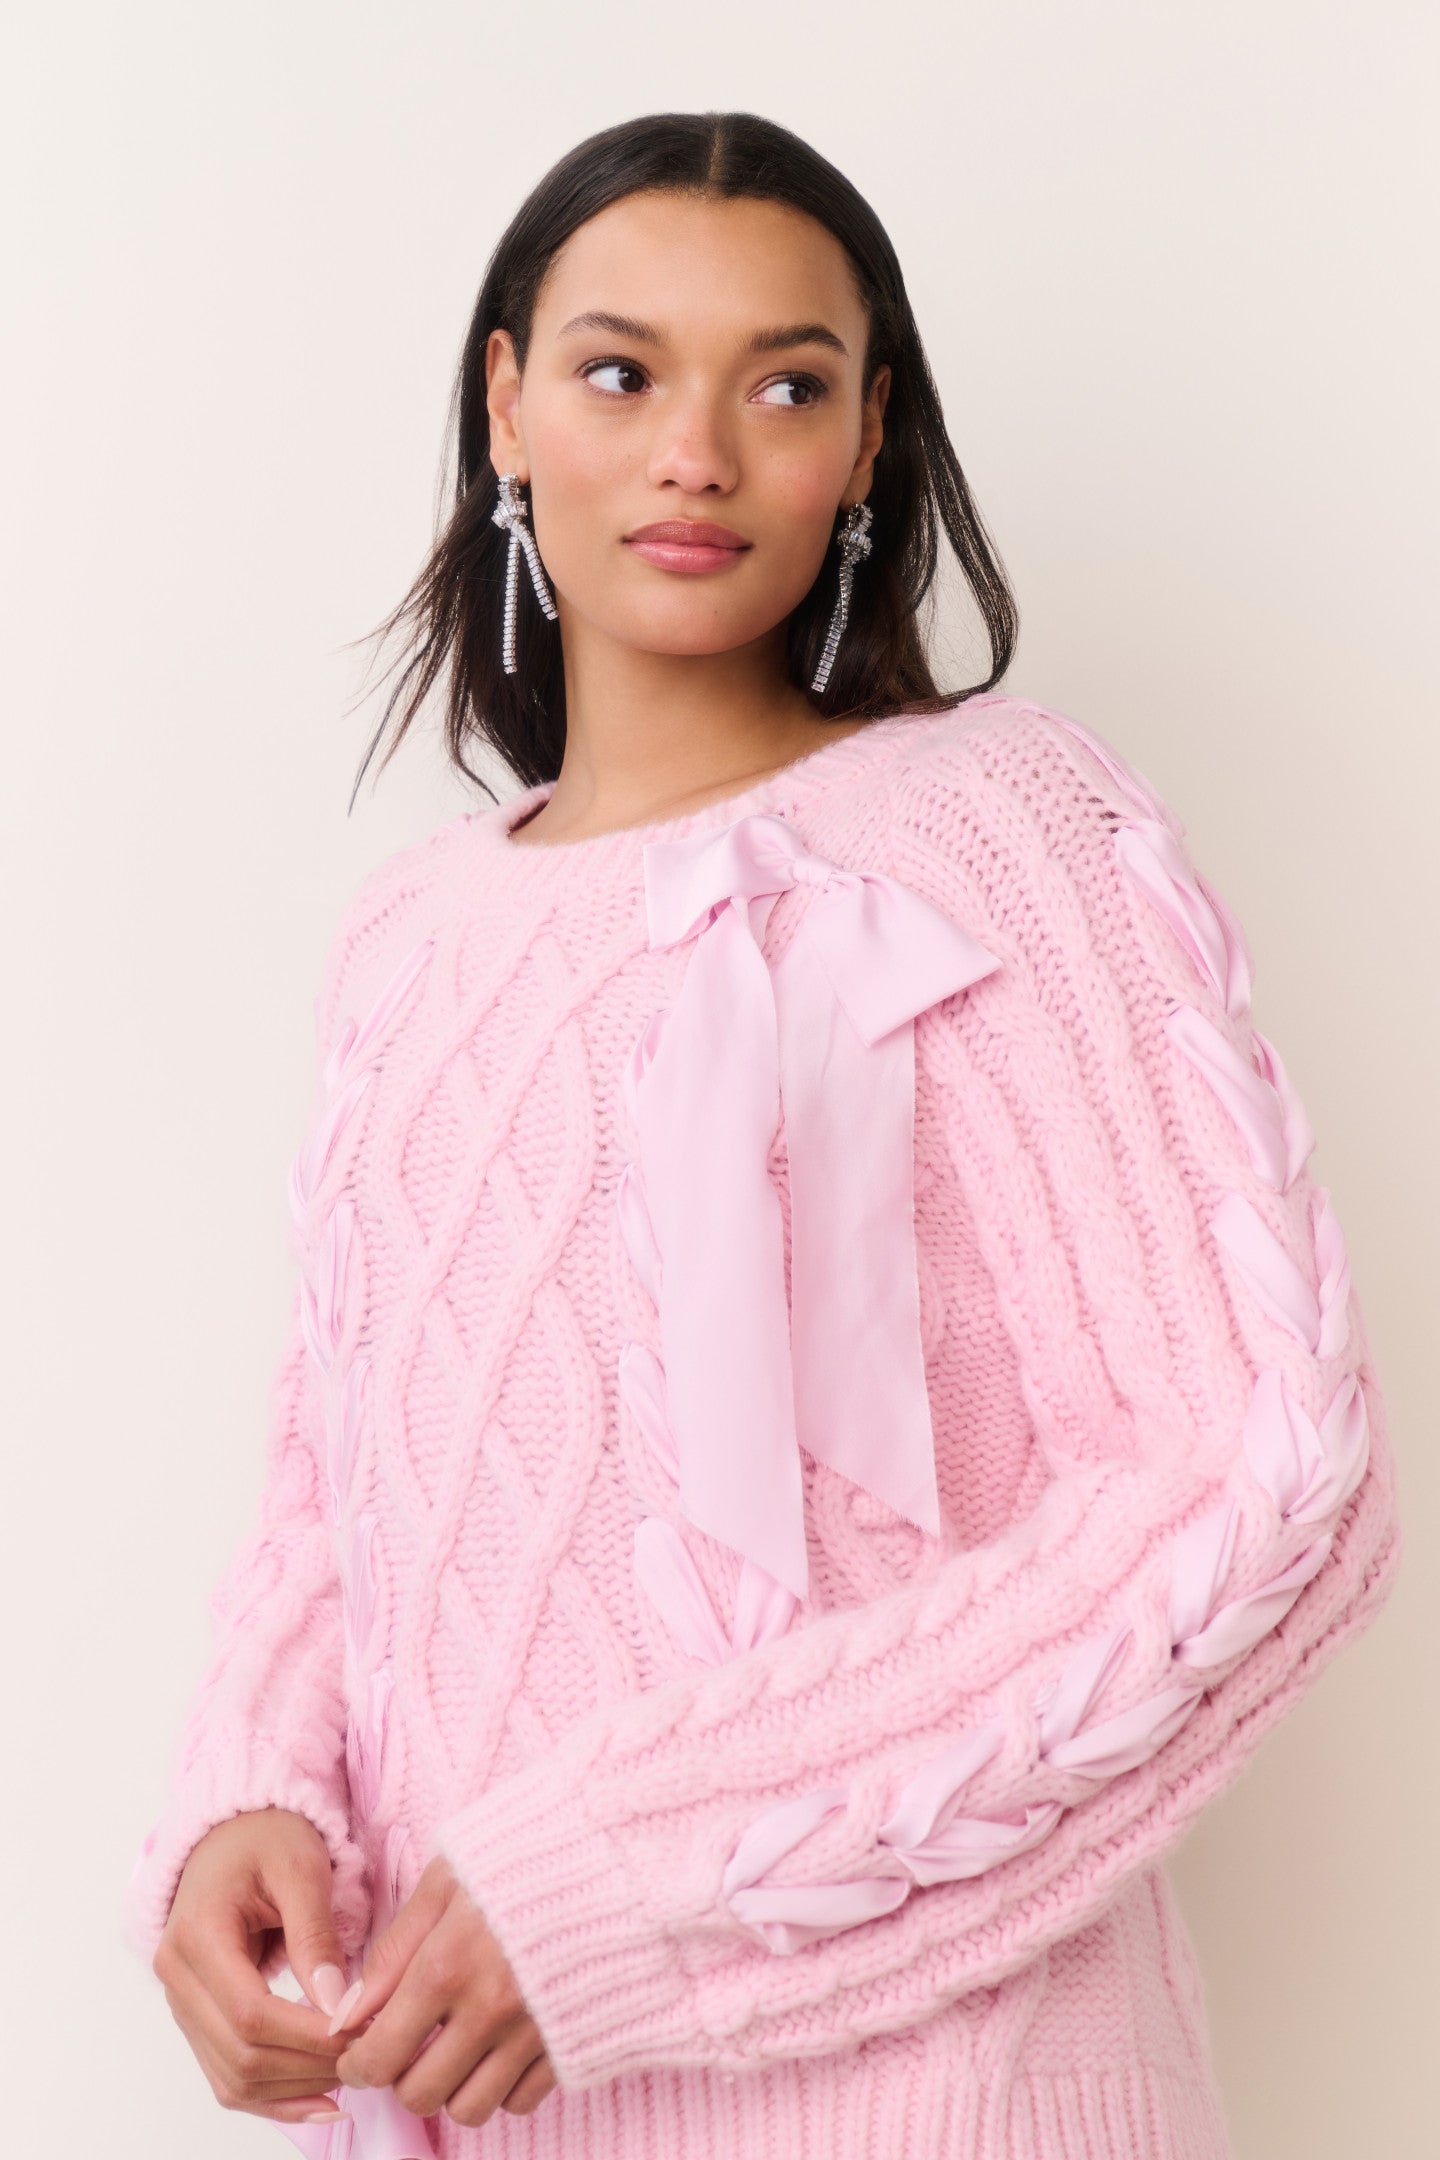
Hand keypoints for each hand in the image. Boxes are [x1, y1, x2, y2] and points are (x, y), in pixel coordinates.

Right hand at [153, 1807, 359, 2128]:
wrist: (233, 1830)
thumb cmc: (267, 1835)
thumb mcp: (300, 1866)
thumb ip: (314, 1934)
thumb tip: (339, 2007)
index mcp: (197, 1935)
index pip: (249, 2013)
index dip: (308, 2035)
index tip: (363, 2031)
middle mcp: (177, 1977)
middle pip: (240, 2055)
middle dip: (310, 2066)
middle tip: (369, 2054)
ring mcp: (183, 2003)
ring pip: (233, 2078)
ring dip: (295, 2090)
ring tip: (354, 2077)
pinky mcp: (199, 2018)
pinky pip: (229, 2076)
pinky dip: (274, 2098)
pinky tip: (323, 2103)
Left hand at [332, 1853, 556, 2127]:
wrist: (609, 1853)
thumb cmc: (519, 1857)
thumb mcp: (446, 1881)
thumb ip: (394, 1948)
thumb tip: (348, 2011)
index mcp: (447, 1967)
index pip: (380, 2056)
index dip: (358, 2065)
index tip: (359, 2054)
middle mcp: (488, 2011)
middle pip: (420, 2095)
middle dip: (403, 2078)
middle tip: (408, 2047)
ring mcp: (533, 2034)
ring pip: (470, 2109)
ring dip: (452, 2088)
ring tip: (453, 2048)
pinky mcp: (569, 2043)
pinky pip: (520, 2102)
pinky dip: (502, 2086)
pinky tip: (498, 2047)